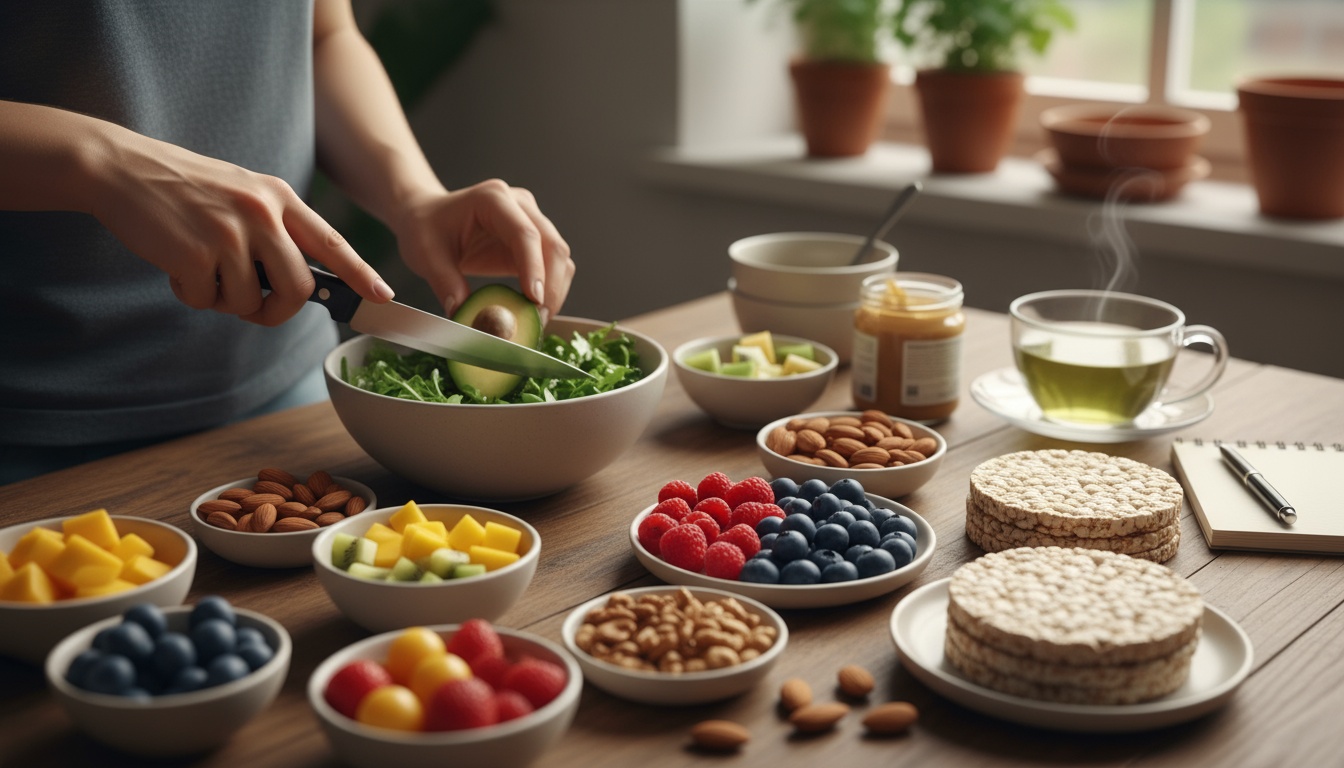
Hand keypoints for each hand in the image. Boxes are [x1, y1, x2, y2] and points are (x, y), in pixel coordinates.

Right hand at [90, 130, 393, 324]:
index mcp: (279, 197)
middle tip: (251, 307)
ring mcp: (231, 232)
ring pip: (250, 301)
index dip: (360, 274)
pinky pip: (207, 301)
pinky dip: (190, 294)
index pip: (331, 242)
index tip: (382, 296)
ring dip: (224, 300)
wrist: (122, 168)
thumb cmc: (184, 189)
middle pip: (299, 288)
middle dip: (278, 311)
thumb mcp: (243, 194)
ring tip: (200, 268)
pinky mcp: (197, 253)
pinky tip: (175, 264)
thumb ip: (275, 230)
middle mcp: (262, 213)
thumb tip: (301, 284)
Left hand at [391, 179, 573, 322]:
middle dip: (550, 286)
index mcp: (492, 199)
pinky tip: (534, 310)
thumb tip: (462, 313)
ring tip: (537, 321)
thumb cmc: (425, 227)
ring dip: (554, 291)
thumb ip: (444, 282)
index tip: (534, 300)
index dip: (534, 268)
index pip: (525, 234)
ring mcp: (531, 221)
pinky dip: (549, 290)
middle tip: (537, 320)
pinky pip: (553, 267)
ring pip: (560, 257)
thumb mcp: (425, 254)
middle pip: (552, 245)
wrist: (427, 217)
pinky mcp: (534, 241)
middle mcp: (519, 205)